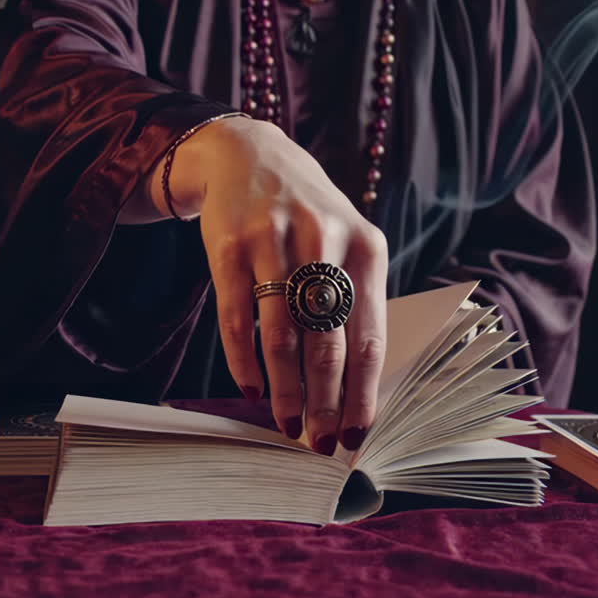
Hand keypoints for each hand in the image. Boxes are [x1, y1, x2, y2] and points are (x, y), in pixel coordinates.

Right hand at [158, 116, 388, 454]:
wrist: (250, 154)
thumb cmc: (309, 219)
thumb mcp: (346, 245)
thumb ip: (353, 304)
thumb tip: (354, 392)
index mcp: (367, 248)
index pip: (369, 336)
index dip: (363, 393)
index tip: (356, 436)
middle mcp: (324, 241)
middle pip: (326, 341)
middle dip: (324, 402)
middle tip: (318, 443)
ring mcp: (274, 241)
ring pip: (281, 334)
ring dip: (285, 389)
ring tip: (286, 425)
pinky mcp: (228, 244)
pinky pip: (236, 317)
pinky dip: (243, 360)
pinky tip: (251, 389)